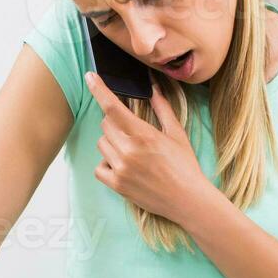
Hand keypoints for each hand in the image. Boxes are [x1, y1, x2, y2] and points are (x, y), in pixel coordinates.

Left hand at [86, 70, 211, 226]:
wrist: (188, 200)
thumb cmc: (185, 166)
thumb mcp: (177, 134)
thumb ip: (162, 109)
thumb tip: (153, 89)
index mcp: (144, 134)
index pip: (113, 107)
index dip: (99, 89)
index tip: (89, 76)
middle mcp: (129, 150)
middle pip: (106, 124)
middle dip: (115, 121)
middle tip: (132, 130)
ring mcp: (121, 168)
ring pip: (101, 143)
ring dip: (111, 141)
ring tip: (130, 150)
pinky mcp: (117, 184)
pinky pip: (99, 167)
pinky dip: (107, 163)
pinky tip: (122, 164)